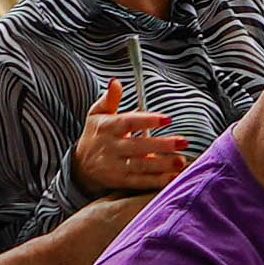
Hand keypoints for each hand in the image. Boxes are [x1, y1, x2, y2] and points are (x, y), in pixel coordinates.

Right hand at [74, 78, 193, 200]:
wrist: (80, 166)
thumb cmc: (96, 134)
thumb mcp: (97, 114)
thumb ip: (109, 99)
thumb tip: (116, 82)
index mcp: (107, 127)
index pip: (129, 122)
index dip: (148, 120)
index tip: (168, 118)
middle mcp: (110, 147)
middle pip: (138, 146)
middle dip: (162, 145)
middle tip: (183, 141)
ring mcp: (114, 166)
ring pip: (141, 166)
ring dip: (162, 165)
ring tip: (181, 161)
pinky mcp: (120, 182)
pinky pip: (140, 182)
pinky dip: (157, 181)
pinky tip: (173, 177)